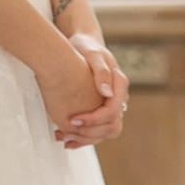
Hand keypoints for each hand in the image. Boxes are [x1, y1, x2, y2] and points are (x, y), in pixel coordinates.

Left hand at [54, 33, 126, 149]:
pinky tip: (65, 136)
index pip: (112, 112)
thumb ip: (101, 71)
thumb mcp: (93, 55)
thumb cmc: (87, 47)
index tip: (73, 120)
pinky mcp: (100, 109)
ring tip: (64, 138)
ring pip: (104, 132)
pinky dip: (82, 136)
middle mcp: (118, 98)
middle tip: (67, 133)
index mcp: (119, 85)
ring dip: (85, 139)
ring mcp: (110, 105)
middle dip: (89, 134)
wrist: (83, 44)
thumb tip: (107, 92)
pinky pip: (96, 129)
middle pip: (111, 127)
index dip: (93, 120)